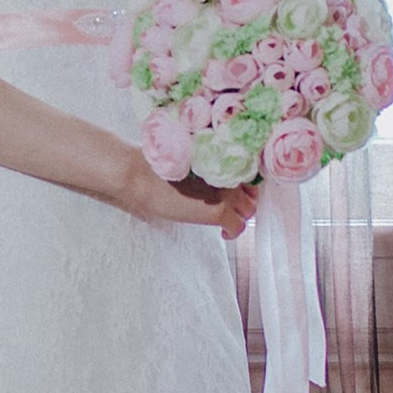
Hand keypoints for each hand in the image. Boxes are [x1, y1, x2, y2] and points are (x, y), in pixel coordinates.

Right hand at [119, 154, 255, 239]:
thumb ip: (206, 164)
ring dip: (239, 216)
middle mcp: (228, 173)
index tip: (236, 192)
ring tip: (226, 221)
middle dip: (245, 202)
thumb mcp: (187, 159)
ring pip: (248, 211)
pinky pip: (237, 227)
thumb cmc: (154, 166)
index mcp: (221, 158)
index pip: (247, 172)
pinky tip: (223, 234)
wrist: (141, 177)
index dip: (243, 185)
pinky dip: (232, 232)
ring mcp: (226, 193)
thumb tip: (211, 175)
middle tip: (232, 208)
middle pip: (251, 193)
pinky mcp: (218, 212)